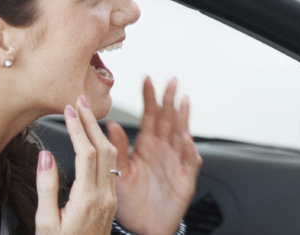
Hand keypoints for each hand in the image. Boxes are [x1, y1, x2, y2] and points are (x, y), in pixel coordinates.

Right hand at [35, 97, 117, 234]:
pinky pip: (113, 168)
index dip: (78, 128)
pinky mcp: (111, 203)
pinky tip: (97, 140)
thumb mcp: (45, 222)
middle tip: (81, 99)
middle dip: (92, 121)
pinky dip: (105, 147)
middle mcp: (104, 196)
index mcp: (87, 199)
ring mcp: (110, 199)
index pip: (86, 153)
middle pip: (102, 149)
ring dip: (100, 132)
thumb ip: (46, 187)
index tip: (69, 108)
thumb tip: (46, 155)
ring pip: (111, 157)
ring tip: (88, 113)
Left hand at [109, 78, 201, 234]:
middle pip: (168, 120)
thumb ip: (116, 149)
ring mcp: (176, 162)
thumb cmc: (129, 202)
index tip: (147, 80)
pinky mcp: (185, 177)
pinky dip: (188, 148)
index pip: (149, 116)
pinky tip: (185, 136)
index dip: (149, 98)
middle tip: (170, 82)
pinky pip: (189, 160)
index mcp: (146, 146)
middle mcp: (162, 150)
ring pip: (181, 134)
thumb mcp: (117, 174)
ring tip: (182, 100)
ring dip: (182, 117)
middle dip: (169, 100)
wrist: (141, 228)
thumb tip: (110, 124)